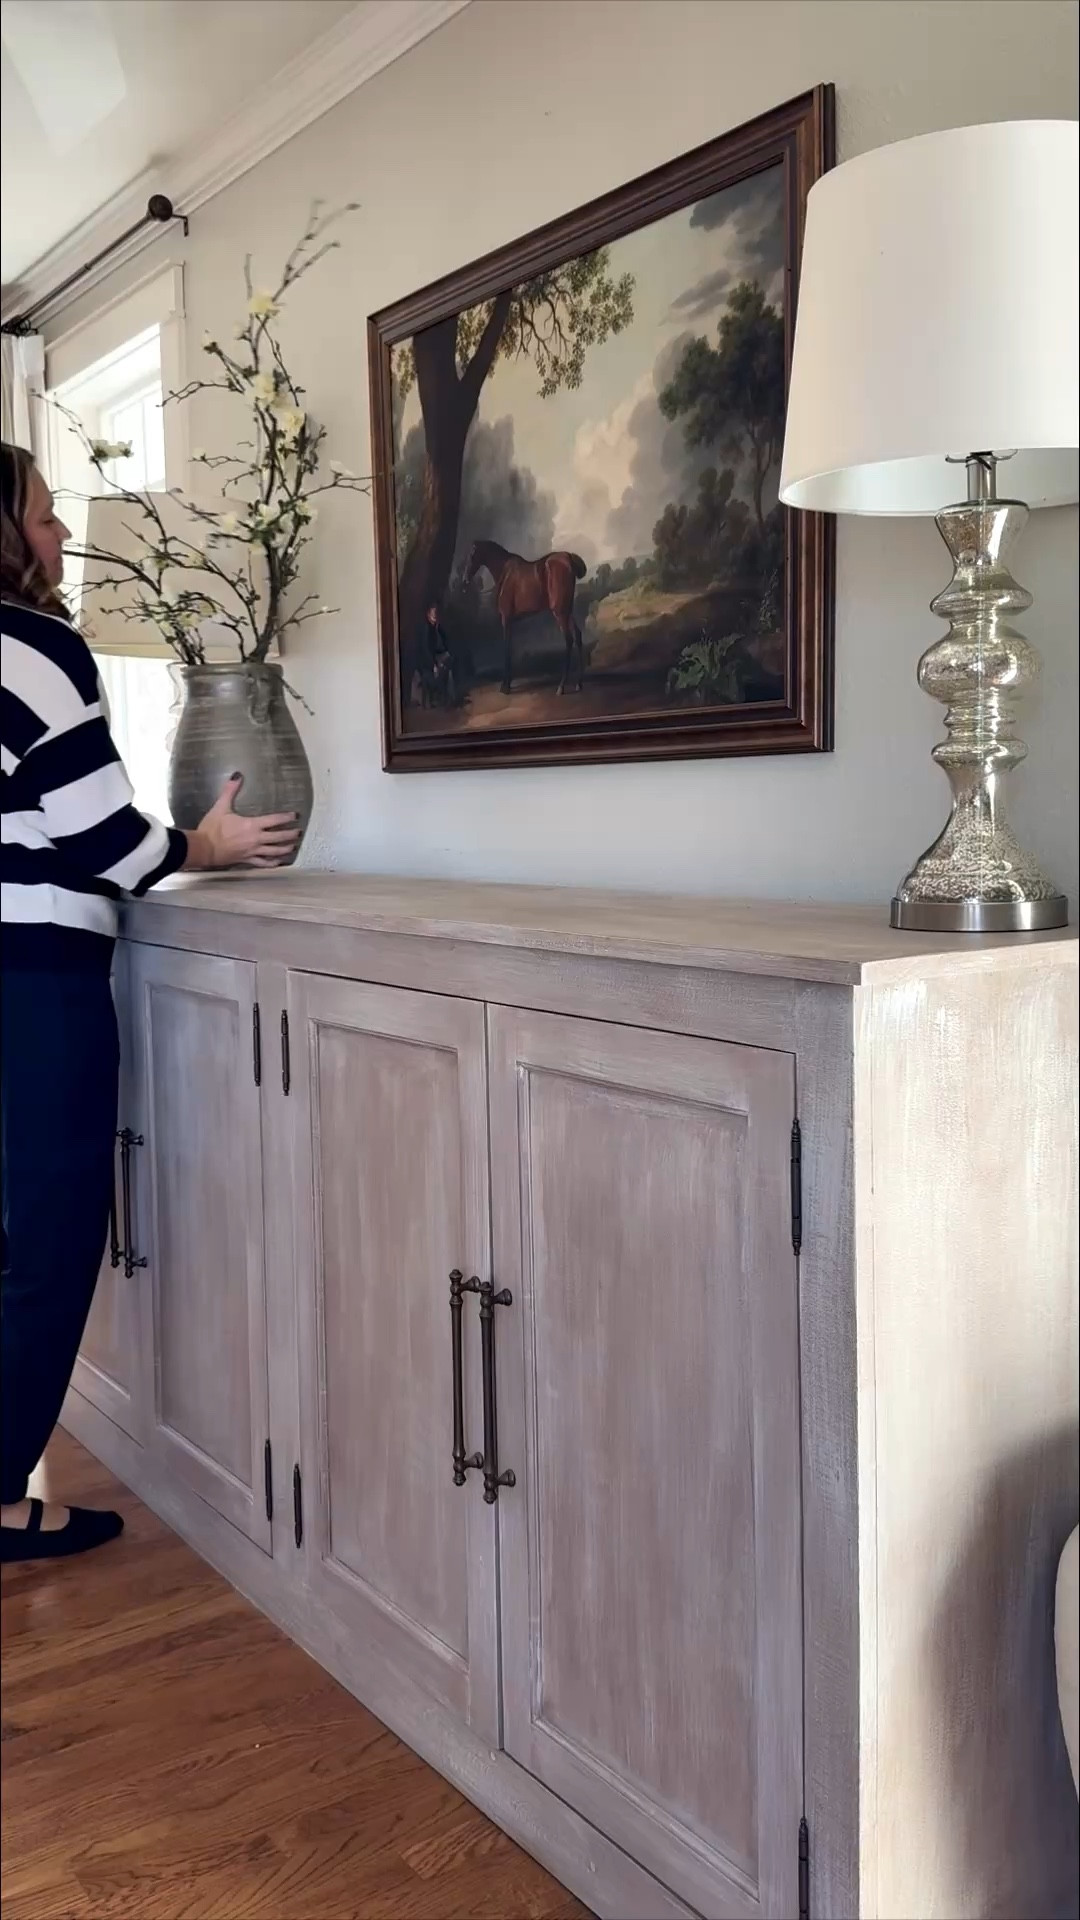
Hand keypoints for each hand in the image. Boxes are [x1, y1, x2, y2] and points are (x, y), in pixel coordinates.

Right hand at [183, 775, 301, 870]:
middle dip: (290, 834)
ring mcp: (252, 851)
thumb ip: (230, 791)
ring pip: (273, 851)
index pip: (274, 820)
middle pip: (278, 837)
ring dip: (285, 848)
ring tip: (293, 846)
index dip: (286, 818)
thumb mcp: (220, 807)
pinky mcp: (246, 860)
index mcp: (252, 825)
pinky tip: (278, 862)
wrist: (203, 848)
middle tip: (298, 832)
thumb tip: (237, 775)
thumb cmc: (212, 828)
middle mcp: (256, 839)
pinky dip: (272, 863)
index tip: (295, 816)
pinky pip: (262, 863)